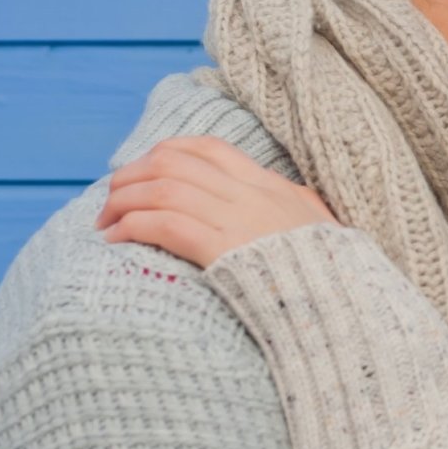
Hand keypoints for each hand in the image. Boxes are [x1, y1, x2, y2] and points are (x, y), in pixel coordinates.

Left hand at [97, 136, 338, 268]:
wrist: (341, 300)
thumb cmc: (331, 270)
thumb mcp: (320, 224)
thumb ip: (301, 205)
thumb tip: (297, 196)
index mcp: (270, 186)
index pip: (209, 148)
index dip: (166, 152)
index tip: (144, 170)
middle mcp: (250, 195)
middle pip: (173, 163)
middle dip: (131, 176)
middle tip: (111, 201)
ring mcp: (237, 221)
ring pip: (162, 188)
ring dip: (122, 202)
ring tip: (105, 222)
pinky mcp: (223, 251)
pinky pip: (166, 224)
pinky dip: (133, 226)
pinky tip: (117, 239)